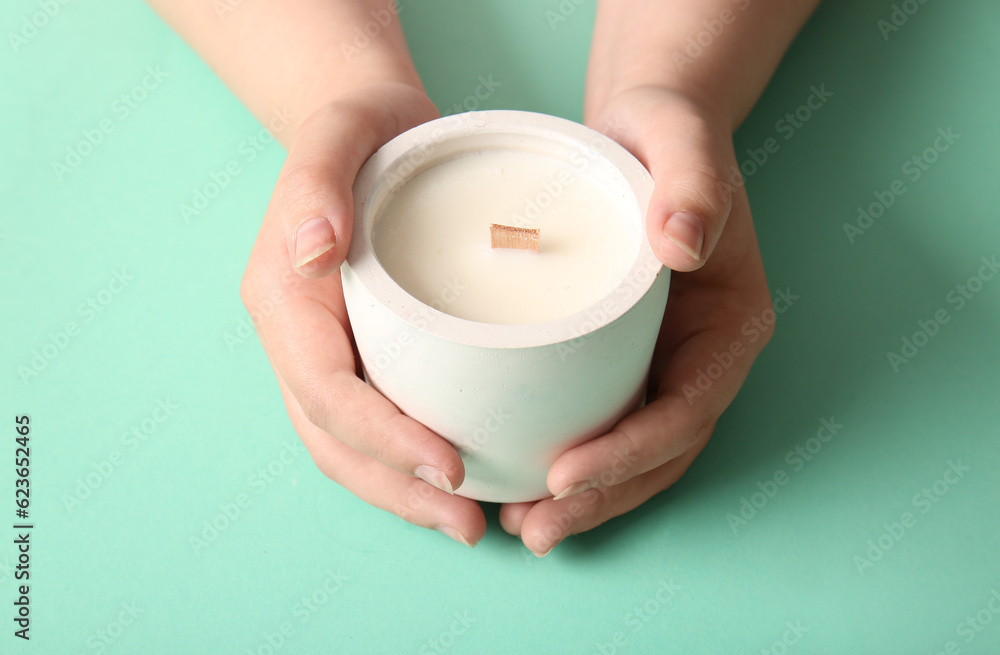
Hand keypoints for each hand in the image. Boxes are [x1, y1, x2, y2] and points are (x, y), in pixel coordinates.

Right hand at [240, 82, 486, 547]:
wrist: (368, 130)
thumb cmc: (360, 131)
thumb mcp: (341, 132)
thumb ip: (318, 182)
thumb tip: (312, 251)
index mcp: (284, 299)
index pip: (327, 391)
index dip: (384, 438)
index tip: (449, 466)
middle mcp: (296, 338)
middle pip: (334, 440)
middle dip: (396, 489)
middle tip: (468, 524)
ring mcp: (323, 352)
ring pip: (350, 447)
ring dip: (403, 493)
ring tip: (469, 522)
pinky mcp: (360, 355)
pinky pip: (374, 425)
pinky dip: (409, 463)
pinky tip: (459, 481)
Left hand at [499, 87, 774, 555]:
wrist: (641, 135)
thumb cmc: (662, 135)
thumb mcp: (679, 138)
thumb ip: (692, 183)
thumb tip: (682, 245)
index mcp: (730, 323)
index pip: (688, 407)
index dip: (632, 451)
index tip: (567, 473)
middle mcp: (701, 357)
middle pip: (661, 451)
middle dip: (603, 497)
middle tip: (535, 527)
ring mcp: (662, 366)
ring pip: (633, 455)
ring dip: (585, 501)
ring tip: (522, 528)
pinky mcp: (622, 363)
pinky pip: (602, 426)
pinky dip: (567, 465)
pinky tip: (517, 487)